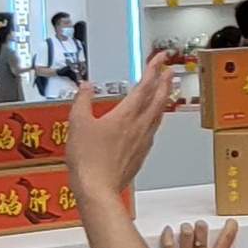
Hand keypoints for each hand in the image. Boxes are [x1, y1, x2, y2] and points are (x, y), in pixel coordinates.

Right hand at [67, 52, 186, 200]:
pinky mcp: (140, 155)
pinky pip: (152, 132)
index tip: (160, 58)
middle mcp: (139, 127)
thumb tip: (85, 87)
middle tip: (170, 71)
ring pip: (158, 116)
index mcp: (125, 115)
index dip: (153, 69)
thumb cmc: (88, 160)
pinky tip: (150, 123)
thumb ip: (82, 101)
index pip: (144, 85)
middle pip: (159, 100)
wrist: (97, 189)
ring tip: (165, 93)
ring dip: (163, 100)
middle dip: (165, 82)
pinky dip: (154, 120)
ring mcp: (142, 142)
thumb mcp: (77, 123)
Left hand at [157, 219, 240, 247]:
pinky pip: (167, 246)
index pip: (226, 241)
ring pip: (186, 234)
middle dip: (201, 226)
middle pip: (201, 233)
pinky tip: (168, 231)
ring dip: (186, 229)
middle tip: (199, 226)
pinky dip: (167, 235)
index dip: (230, 229)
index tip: (230, 223)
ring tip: (185, 227)